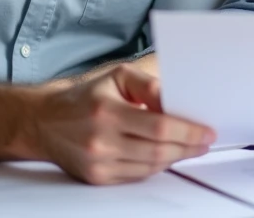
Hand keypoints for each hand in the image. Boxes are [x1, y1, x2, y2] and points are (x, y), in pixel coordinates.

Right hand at [33, 63, 213, 184]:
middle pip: (158, 151)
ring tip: (189, 147)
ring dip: (175, 158)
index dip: (188, 131)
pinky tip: (165, 156)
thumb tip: (174, 102)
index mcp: (107, 111)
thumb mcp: (117, 76)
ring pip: (150, 167)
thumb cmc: (86, 95)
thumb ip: (148, 85)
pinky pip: (136, 176)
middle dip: (188, 147)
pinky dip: (155, 167)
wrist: (45, 121)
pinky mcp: (96, 178)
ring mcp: (98, 163)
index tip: (207, 131)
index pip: (160, 127)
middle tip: (204, 141)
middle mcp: (101, 140)